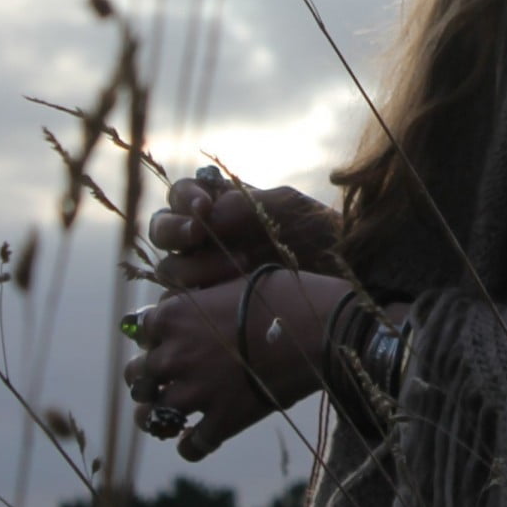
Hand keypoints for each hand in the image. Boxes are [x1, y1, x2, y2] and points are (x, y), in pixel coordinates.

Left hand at [122, 269, 346, 461]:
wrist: (321, 328)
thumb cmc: (284, 295)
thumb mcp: (234, 282)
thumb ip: (201, 301)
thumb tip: (191, 310)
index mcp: (173, 316)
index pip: (140, 330)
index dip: (153, 335)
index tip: (166, 339)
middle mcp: (174, 355)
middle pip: (137, 375)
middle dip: (148, 376)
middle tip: (164, 378)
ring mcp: (195, 392)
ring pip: (151, 416)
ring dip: (157, 416)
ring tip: (168, 416)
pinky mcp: (221, 422)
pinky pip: (190, 446)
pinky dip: (191, 445)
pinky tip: (199, 438)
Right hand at [146, 173, 342, 291]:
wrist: (343, 282)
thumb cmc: (318, 237)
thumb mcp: (288, 211)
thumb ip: (246, 205)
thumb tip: (207, 212)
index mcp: (218, 206)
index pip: (180, 195)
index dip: (184, 199)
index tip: (203, 207)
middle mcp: (204, 240)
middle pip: (163, 231)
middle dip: (176, 230)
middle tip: (199, 233)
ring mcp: (203, 276)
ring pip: (170, 270)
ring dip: (195, 267)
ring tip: (238, 267)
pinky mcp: (207, 310)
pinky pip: (181, 309)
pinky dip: (196, 302)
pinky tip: (227, 299)